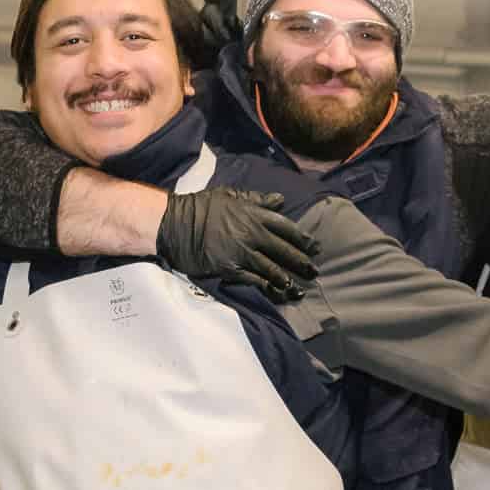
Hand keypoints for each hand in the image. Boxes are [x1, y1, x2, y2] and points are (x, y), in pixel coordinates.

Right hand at [156, 188, 319, 302]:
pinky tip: (277, 293)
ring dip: (288, 280)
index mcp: (253, 214)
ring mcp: (242, 253)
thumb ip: (256, 199)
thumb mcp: (230, 196)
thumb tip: (280, 200)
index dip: (302, 239)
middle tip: (314, 271)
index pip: (286, 227)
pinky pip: (254, 281)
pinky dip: (268, 288)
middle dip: (302, 262)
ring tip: (299, 289)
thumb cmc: (200, 207)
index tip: (315, 247)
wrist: (174, 224)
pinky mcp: (230, 269)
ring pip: (273, 269)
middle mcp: (252, 234)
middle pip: (284, 250)